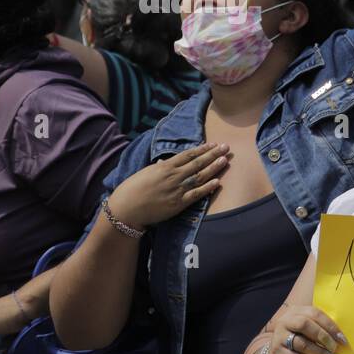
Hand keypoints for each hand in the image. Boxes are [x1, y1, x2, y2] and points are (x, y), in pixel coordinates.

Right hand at [106, 142, 229, 230]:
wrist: (127, 209)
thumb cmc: (132, 190)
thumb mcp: (145, 173)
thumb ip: (158, 168)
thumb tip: (165, 163)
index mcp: (165, 166)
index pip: (188, 155)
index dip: (202, 149)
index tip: (213, 144)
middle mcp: (173, 176)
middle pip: (198, 163)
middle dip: (213, 154)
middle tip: (226, 147)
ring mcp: (177, 189)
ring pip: (200, 176)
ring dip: (214, 168)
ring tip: (225, 160)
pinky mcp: (178, 204)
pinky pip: (196, 194)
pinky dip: (207, 188)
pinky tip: (217, 182)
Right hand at [267, 305, 346, 353]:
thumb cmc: (299, 340)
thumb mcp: (307, 330)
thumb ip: (320, 328)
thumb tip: (341, 338)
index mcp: (296, 311)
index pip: (314, 313)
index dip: (330, 325)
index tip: (342, 338)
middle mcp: (285, 321)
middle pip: (305, 324)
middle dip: (324, 336)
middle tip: (335, 347)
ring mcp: (280, 337)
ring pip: (302, 343)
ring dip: (320, 352)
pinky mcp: (278, 353)